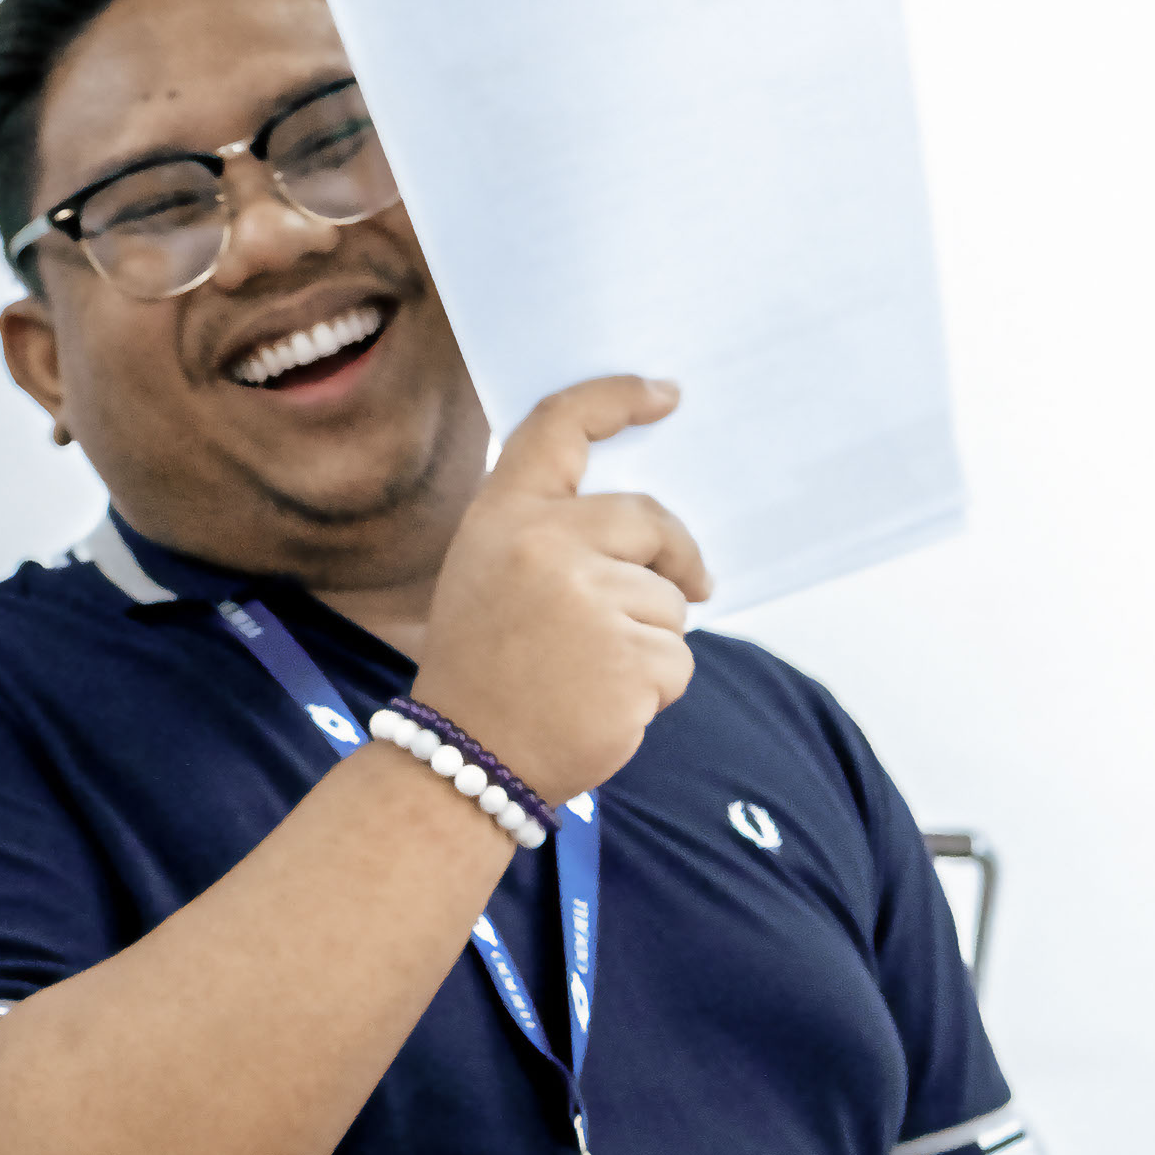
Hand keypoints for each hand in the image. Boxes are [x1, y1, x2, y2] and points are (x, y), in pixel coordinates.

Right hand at [412, 377, 707, 798]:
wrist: (465, 761)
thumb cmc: (483, 668)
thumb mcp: (487, 574)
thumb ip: (550, 533)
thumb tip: (652, 528)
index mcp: (503, 515)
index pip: (561, 425)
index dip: (618, 398)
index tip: (666, 393)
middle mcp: (544, 544)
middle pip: (650, 520)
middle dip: (674, 558)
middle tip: (689, 588)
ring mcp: (588, 601)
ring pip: (669, 602)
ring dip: (650, 641)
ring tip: (590, 675)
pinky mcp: (628, 658)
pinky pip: (676, 659)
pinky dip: (654, 688)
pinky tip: (604, 704)